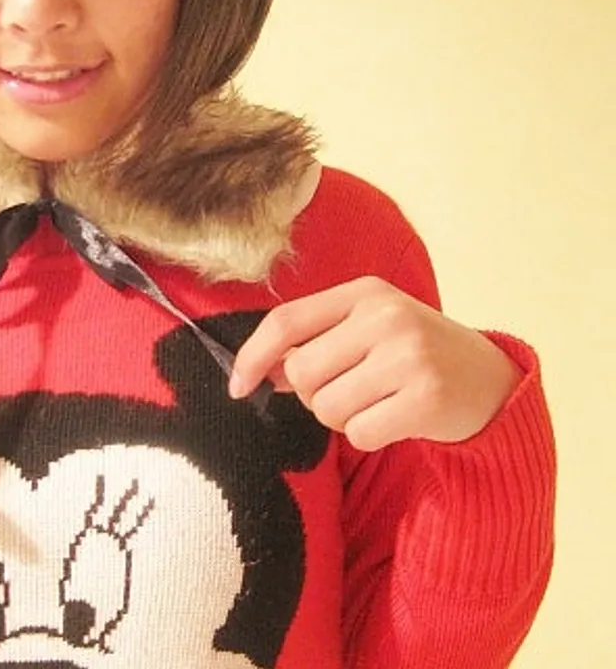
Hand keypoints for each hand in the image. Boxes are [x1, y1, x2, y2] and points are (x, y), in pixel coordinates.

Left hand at [230, 277, 522, 451]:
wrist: (491, 379)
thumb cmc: (414, 354)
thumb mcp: (367, 330)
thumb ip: (314, 341)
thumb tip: (259, 370)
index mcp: (365, 292)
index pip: (285, 322)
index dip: (252, 357)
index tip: (238, 387)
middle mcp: (386, 317)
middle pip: (301, 373)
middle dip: (313, 394)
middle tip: (351, 390)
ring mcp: (410, 356)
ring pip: (327, 408)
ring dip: (343, 418)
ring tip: (378, 402)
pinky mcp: (428, 398)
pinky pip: (360, 434)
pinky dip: (369, 436)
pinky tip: (396, 419)